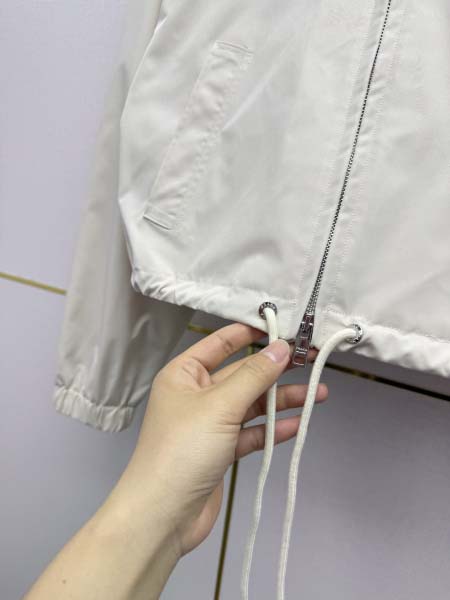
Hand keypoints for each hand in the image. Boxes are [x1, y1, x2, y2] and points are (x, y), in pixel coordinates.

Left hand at [116, 323, 326, 559]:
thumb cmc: (182, 449)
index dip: (250, 333)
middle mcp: (196, 395)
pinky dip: (273, 429)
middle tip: (311, 362)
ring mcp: (209, 424)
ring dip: (282, 401)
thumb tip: (281, 347)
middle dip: (275, 371)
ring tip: (318, 395)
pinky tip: (298, 425)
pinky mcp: (220, 451)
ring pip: (251, 405)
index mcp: (184, 375)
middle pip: (241, 375)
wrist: (163, 516)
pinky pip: (251, 433)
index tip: (281, 327)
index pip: (219, 343)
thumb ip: (254, 376)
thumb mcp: (220, 405)